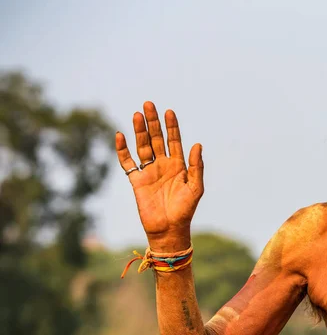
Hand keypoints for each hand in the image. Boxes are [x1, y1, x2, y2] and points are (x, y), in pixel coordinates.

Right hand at [115, 101, 203, 251]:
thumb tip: (197, 144)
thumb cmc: (185, 210)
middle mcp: (163, 165)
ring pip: (142, 147)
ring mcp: (149, 172)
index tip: (169, 111)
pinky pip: (127, 163)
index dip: (172, 127)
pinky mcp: (136, 181)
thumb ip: (196, 166)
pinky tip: (120, 136)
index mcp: (178, 165)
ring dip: (139, 131)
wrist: (169, 229)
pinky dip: (122, 150)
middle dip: (153, 122)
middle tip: (149, 104)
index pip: (174, 141)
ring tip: (137, 114)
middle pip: (156, 139)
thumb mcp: (195, 187)